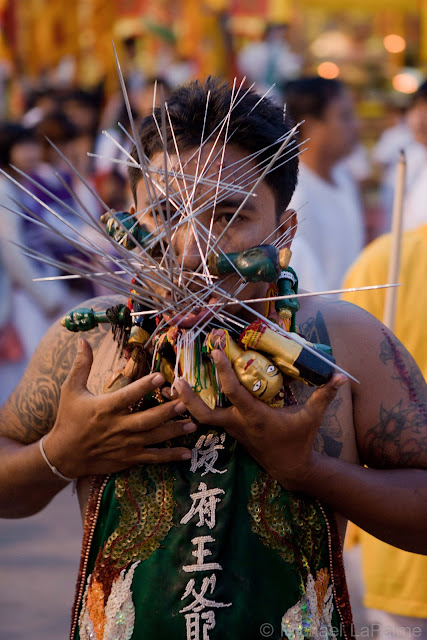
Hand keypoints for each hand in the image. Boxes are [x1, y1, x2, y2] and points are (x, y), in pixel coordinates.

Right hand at [42, 339, 195, 477]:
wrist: (63, 455)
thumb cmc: (68, 418)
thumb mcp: (70, 390)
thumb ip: (81, 366)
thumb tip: (82, 341)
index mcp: (104, 408)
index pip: (127, 396)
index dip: (144, 386)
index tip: (161, 377)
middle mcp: (117, 428)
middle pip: (146, 420)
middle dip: (167, 412)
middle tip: (185, 403)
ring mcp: (124, 445)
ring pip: (153, 438)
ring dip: (174, 431)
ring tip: (193, 424)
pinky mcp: (128, 459)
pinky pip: (152, 458)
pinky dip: (170, 456)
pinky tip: (187, 452)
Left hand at [174, 349, 345, 491]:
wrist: (291, 469)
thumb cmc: (299, 441)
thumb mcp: (311, 418)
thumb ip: (324, 396)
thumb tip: (341, 377)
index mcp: (254, 417)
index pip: (233, 391)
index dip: (223, 371)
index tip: (215, 352)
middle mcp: (238, 423)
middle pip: (204, 413)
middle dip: (188, 397)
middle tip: (176, 377)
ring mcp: (232, 430)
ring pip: (201, 418)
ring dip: (186, 403)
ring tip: (175, 384)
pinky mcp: (231, 432)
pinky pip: (208, 420)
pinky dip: (196, 409)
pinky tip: (188, 396)